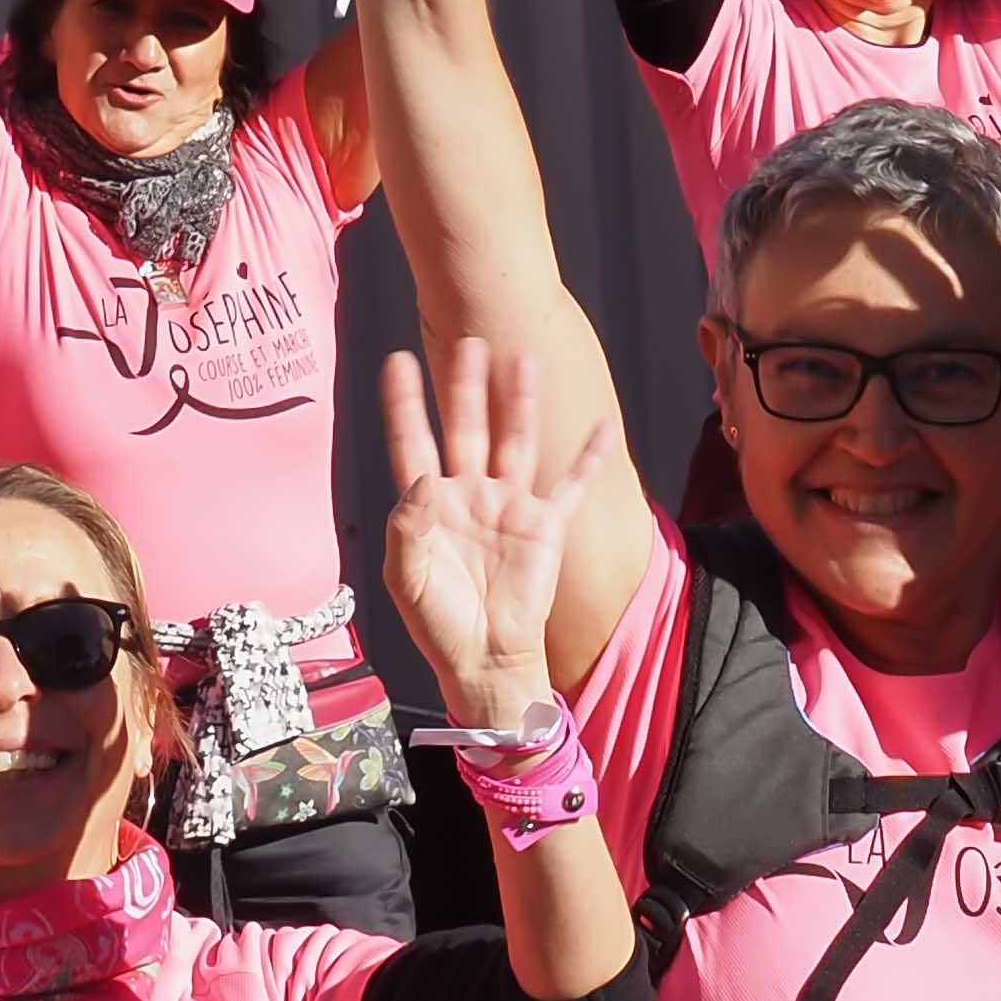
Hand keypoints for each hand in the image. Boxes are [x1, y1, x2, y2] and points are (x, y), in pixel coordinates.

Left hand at [380, 337, 604, 731]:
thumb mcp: (407, 579)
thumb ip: (407, 529)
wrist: (488, 659)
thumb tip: (420, 482)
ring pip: (514, 441)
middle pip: (467, 428)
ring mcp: (509, 507)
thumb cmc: (440, 624)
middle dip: (466, 386)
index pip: (414, 442)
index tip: (397, 361)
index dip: (405, 404)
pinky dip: (588, 458)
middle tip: (467, 341)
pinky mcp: (546, 527)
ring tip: (522, 360)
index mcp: (429, 506)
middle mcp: (469, 495)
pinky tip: (603, 426)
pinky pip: (571, 486)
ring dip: (519, 403)